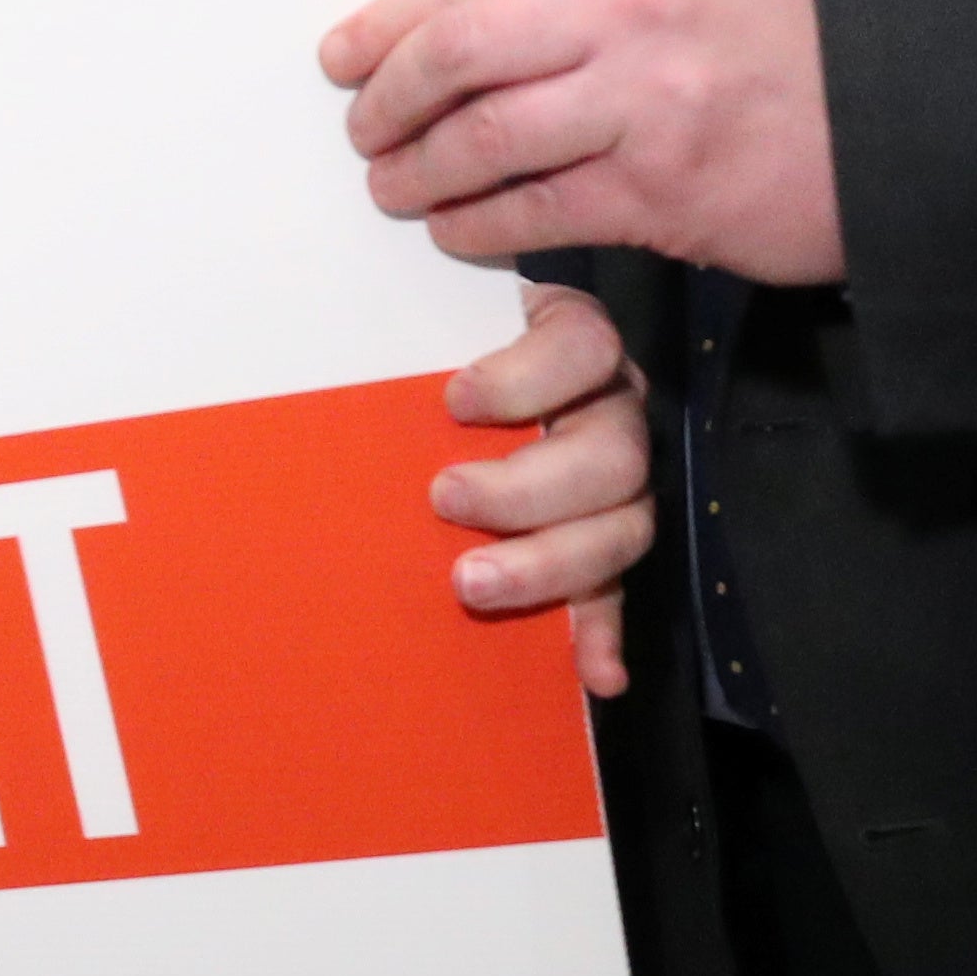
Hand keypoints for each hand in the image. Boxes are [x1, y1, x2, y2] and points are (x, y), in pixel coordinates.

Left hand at [324, 0, 844, 281]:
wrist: (906, 118)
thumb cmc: (784, 50)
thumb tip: (456, 31)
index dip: (391, 19)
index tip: (343, 55)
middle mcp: (628, 14)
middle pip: (458, 49)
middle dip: (386, 96)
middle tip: (359, 129)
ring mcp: (645, 104)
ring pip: (484, 136)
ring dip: (418, 169)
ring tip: (393, 186)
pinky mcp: (663, 191)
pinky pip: (536, 211)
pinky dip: (478, 225)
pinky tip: (456, 231)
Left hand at [435, 285, 652, 694]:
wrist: (446, 396)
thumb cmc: (435, 349)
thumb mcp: (430, 320)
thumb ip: (414, 324)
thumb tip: (355, 303)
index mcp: (574, 343)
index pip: (586, 347)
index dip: (527, 378)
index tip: (454, 401)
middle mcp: (610, 411)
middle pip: (612, 455)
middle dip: (527, 488)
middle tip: (442, 499)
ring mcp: (616, 485)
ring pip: (621, 528)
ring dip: (548, 565)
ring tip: (469, 584)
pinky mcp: (600, 546)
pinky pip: (615, 593)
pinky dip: (602, 633)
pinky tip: (596, 672)